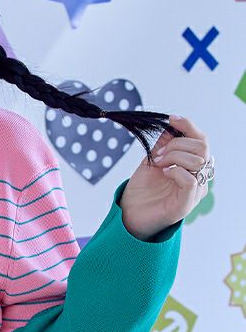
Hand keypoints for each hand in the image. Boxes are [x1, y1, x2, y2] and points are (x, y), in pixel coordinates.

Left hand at [119, 113, 210, 239]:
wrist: (129, 213)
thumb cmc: (142, 189)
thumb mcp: (152, 160)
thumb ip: (164, 144)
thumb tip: (171, 125)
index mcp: (193, 165)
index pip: (201, 140)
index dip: (188, 126)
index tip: (171, 119)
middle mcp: (199, 177)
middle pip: (202, 147)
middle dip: (177, 144)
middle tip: (158, 153)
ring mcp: (195, 191)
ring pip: (198, 161)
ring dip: (174, 156)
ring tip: (158, 163)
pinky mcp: (186, 204)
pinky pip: (191, 181)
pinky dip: (176, 171)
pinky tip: (164, 172)